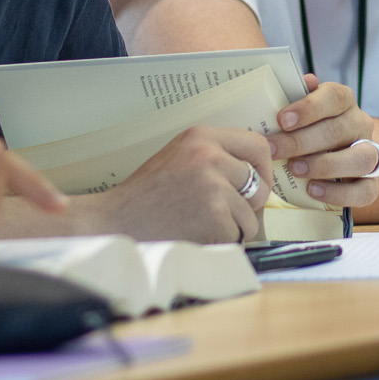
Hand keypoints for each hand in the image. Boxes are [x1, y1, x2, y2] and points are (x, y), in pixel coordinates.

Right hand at [72, 126, 273, 243]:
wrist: (115, 223)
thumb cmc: (146, 195)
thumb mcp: (179, 157)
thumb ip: (214, 156)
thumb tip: (255, 170)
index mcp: (201, 137)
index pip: (256, 145)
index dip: (263, 169)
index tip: (257, 183)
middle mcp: (210, 157)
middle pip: (259, 184)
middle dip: (248, 205)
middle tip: (223, 212)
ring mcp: (214, 187)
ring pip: (250, 215)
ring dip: (232, 227)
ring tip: (198, 224)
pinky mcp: (215, 217)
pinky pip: (237, 235)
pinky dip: (221, 242)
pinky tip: (194, 235)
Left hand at [268, 75, 378, 207]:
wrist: (331, 159)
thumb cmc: (306, 131)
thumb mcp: (299, 112)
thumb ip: (297, 96)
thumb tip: (305, 81)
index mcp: (343, 102)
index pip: (334, 97)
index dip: (308, 107)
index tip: (282, 119)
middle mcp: (360, 125)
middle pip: (338, 130)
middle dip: (301, 141)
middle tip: (273, 149)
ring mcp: (370, 155)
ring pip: (360, 158)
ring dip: (324, 165)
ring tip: (295, 169)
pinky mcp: (372, 184)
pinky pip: (363, 191)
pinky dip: (338, 193)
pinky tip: (312, 190)